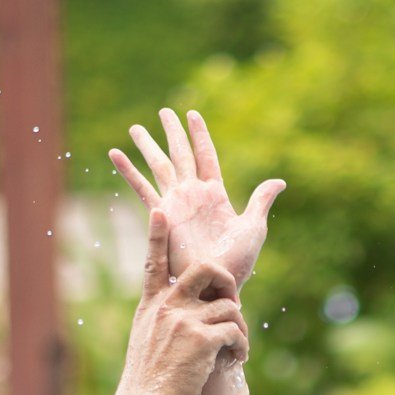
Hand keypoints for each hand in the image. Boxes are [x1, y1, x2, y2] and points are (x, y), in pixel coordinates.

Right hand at [111, 108, 284, 291]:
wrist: (214, 283)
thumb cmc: (237, 262)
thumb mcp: (253, 228)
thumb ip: (261, 201)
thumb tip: (279, 181)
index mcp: (215, 194)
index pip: (206, 155)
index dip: (199, 135)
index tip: (192, 114)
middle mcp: (193, 195)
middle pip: (181, 154)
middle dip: (172, 133)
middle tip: (163, 111)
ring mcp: (175, 203)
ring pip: (160, 166)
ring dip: (148, 146)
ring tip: (135, 127)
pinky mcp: (162, 214)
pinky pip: (142, 188)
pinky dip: (129, 171)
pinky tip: (115, 153)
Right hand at [121, 209, 249, 394]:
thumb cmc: (147, 381)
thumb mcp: (146, 341)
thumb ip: (163, 321)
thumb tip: (186, 317)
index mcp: (151, 305)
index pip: (153, 262)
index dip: (157, 235)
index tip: (160, 211)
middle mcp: (167, 306)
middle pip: (205, 269)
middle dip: (227, 280)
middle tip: (232, 301)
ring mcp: (185, 321)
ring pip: (229, 307)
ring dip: (239, 328)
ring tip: (236, 350)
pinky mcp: (203, 339)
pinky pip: (235, 331)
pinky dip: (241, 347)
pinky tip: (236, 360)